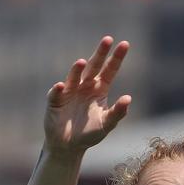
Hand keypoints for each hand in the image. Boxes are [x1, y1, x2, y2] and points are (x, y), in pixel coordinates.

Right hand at [44, 36, 130, 155]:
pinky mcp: (55, 100)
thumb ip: (118, 112)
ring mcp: (69, 91)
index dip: (116, 58)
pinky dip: (58, 90)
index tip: (125, 44)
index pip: (109, 70)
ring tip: (80, 62)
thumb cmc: (90, 133)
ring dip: (76, 70)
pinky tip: (61, 86)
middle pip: (93, 66)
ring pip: (74, 77)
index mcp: (99, 89)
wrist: (69, 145)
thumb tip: (128, 98)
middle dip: (100, 53)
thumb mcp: (107, 124)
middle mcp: (84, 86)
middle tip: (108, 39)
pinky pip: (56, 94)